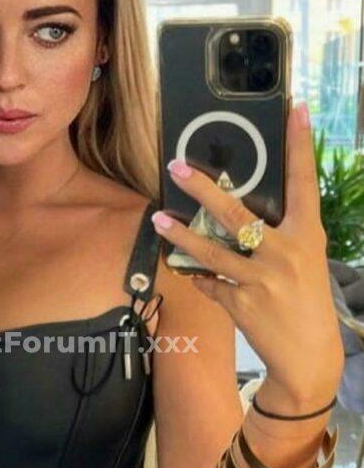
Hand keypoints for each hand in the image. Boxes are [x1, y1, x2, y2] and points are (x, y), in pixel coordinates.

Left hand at [152, 101, 344, 405]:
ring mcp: (261, 280)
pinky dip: (198, 276)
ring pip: (211, 251)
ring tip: (159, 219)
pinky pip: (209, 284)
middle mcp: (284, 254)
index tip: (295, 110)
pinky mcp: (241, 305)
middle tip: (176, 167)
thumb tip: (240, 213)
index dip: (300, 145)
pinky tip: (188, 271)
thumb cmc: (306, 301)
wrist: (309, 357)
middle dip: (203, 189)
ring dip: (182, 235)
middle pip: (237, 214)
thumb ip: (280, 235)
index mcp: (307, 236)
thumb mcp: (305, 261)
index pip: (304, 182)